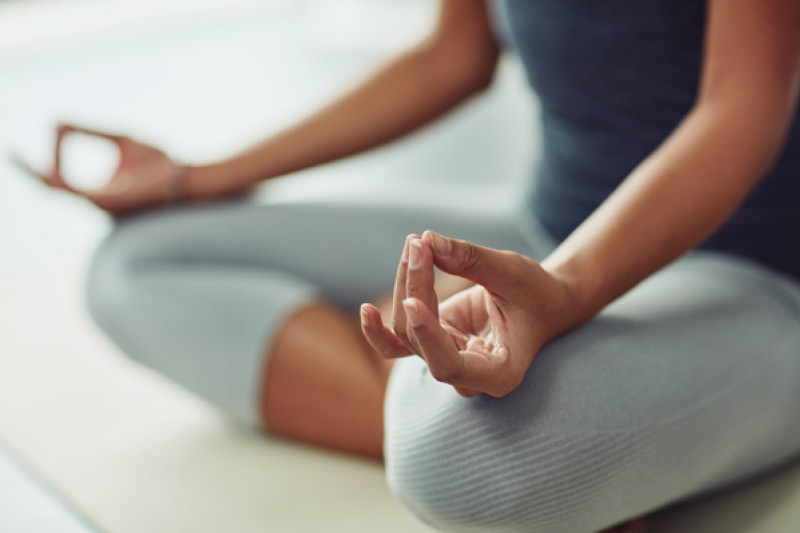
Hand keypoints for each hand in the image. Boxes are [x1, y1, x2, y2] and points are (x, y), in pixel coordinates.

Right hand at [18, 124, 183, 215]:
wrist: (185, 177)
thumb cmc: (161, 163)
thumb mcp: (120, 140)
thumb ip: (89, 132)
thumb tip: (57, 120)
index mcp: (100, 193)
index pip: (61, 179)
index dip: (49, 156)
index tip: (53, 126)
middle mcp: (96, 203)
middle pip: (52, 189)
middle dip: (31, 173)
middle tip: (12, 154)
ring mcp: (98, 206)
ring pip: (56, 189)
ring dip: (38, 169)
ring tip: (25, 153)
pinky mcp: (104, 204)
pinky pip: (70, 185)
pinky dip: (60, 163)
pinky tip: (61, 139)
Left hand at [360, 230, 575, 397]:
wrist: (543, 302)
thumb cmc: (536, 292)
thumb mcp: (513, 272)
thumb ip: (473, 259)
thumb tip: (428, 240)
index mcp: (498, 373)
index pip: (450, 366)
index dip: (428, 337)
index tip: (413, 302)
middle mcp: (468, 376)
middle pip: (421, 341)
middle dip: (414, 289)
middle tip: (419, 244)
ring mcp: (446, 360)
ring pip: (406, 331)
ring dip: (405, 285)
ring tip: (416, 244)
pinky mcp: (432, 344)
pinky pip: (397, 342)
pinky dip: (378, 329)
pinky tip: (365, 311)